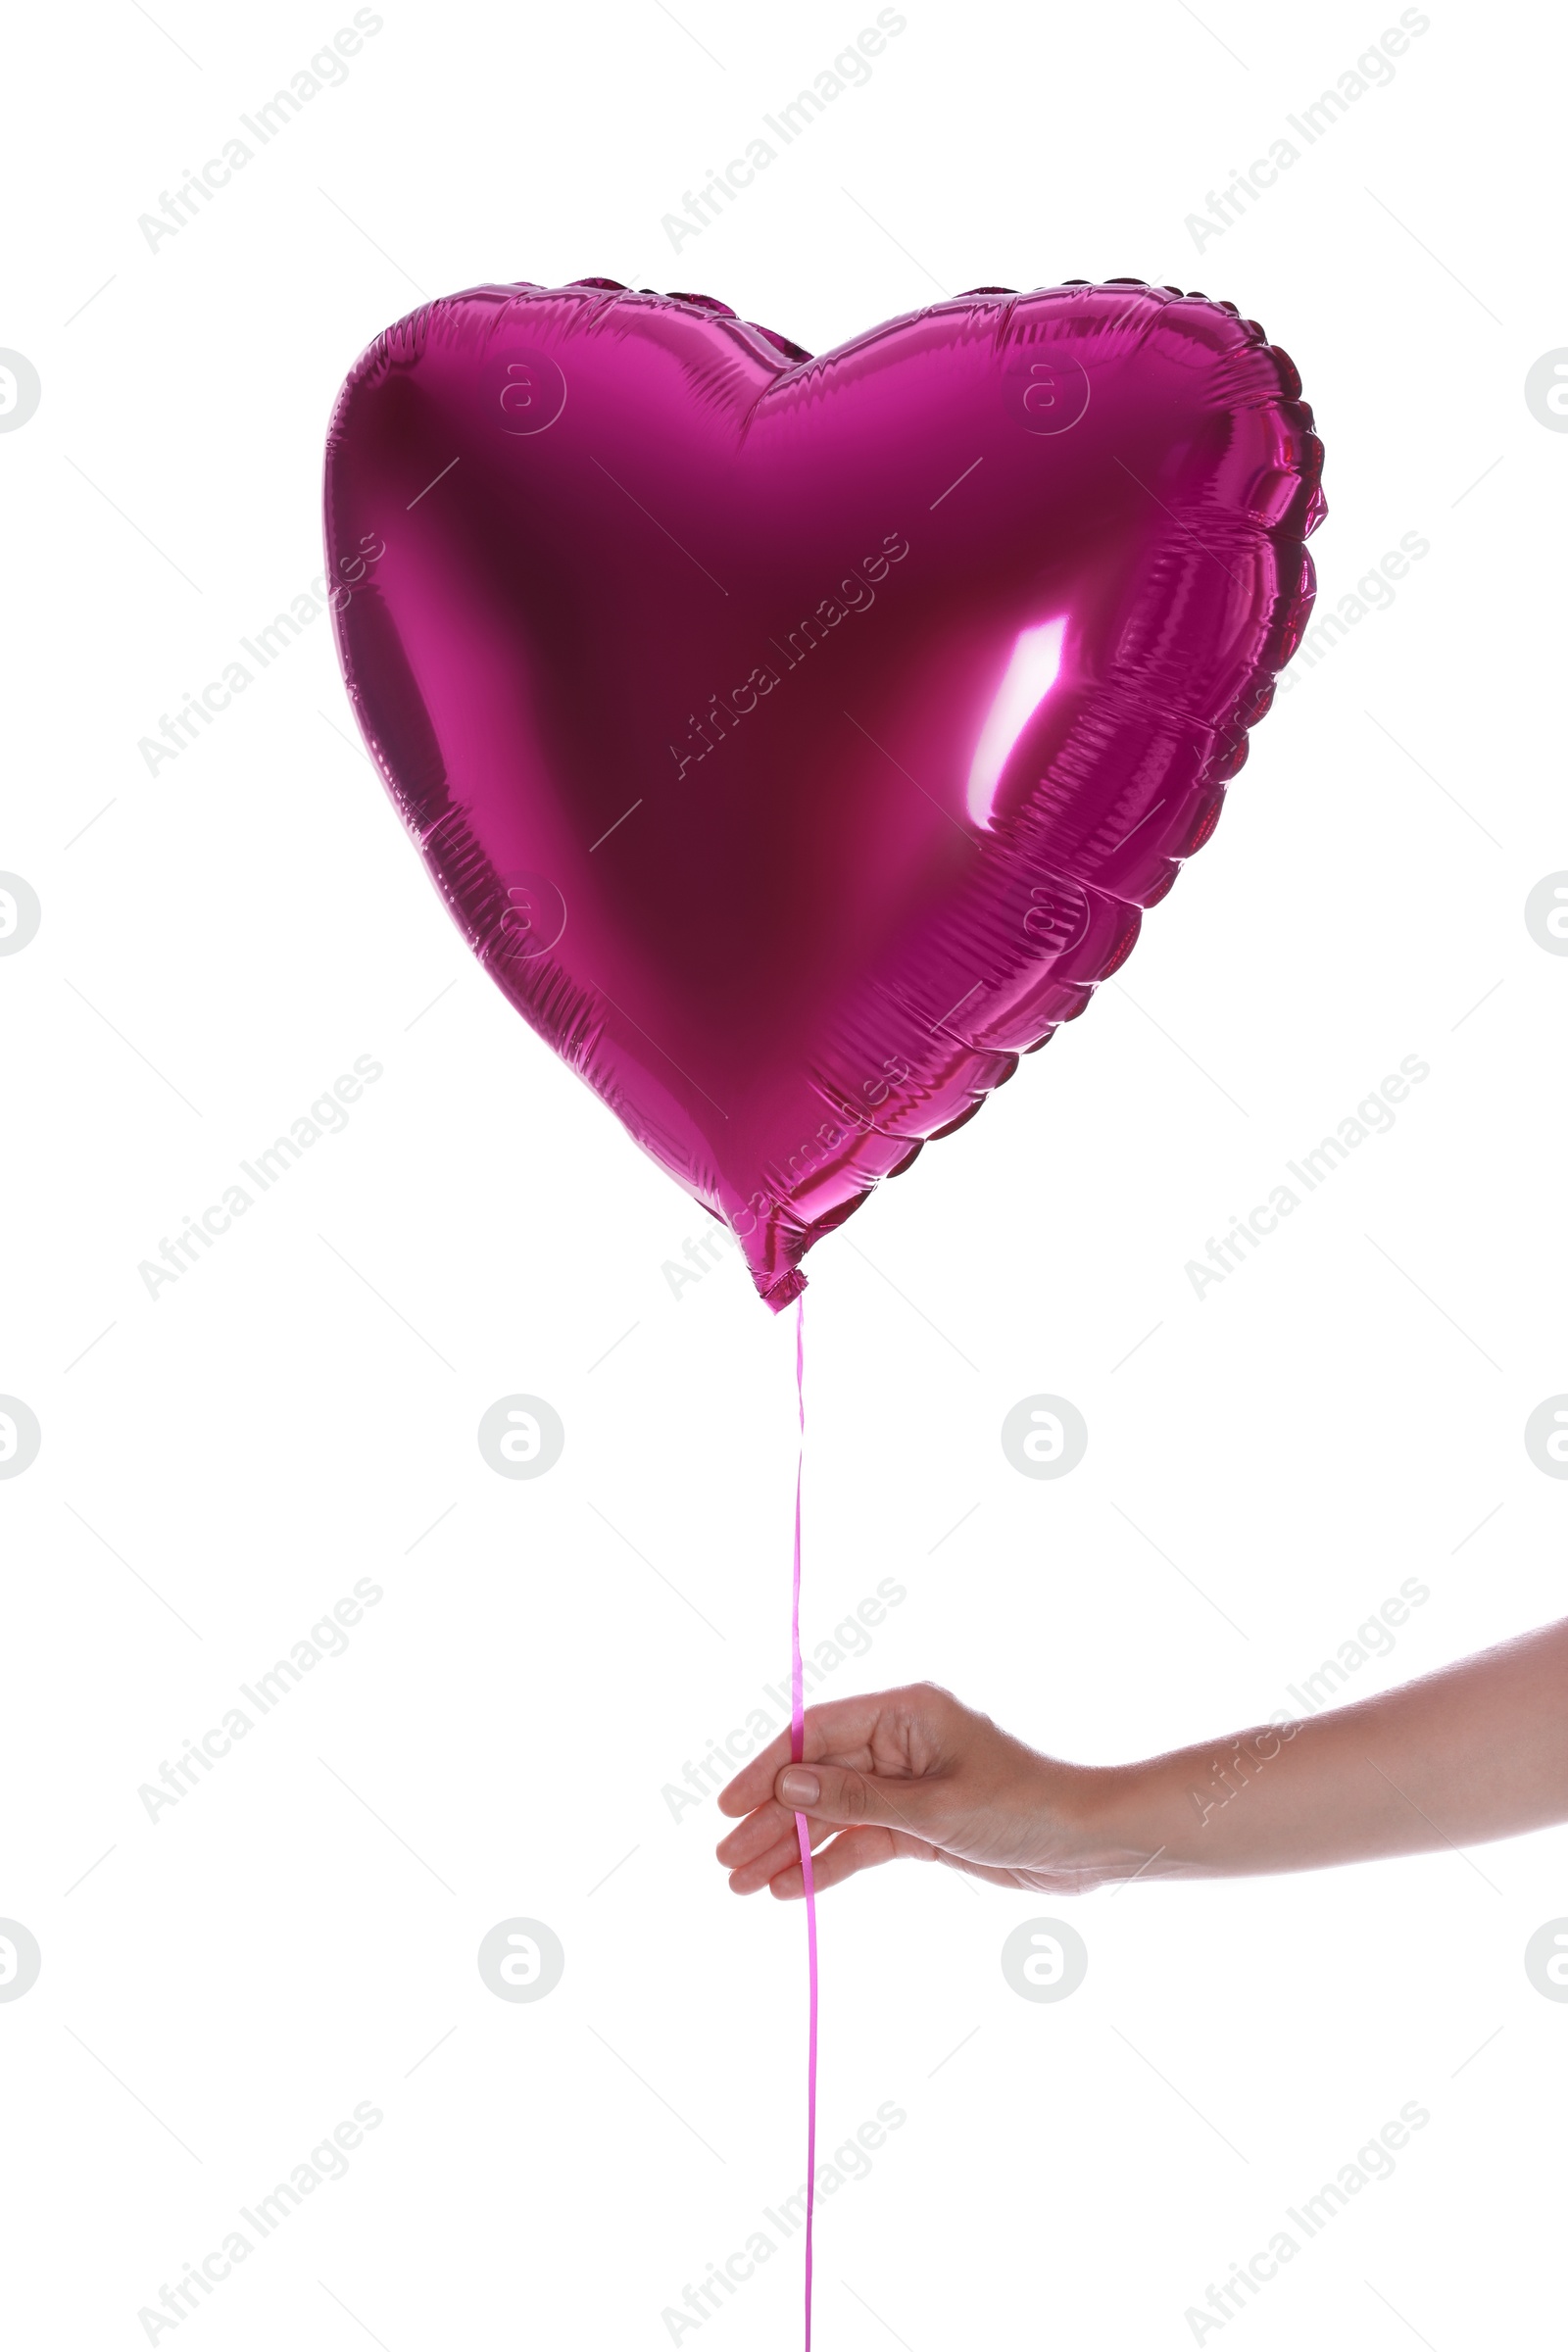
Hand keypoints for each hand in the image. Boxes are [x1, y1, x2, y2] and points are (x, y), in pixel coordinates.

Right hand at [715, 1682, 1136, 1899]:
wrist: (1090, 1844)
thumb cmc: (1025, 1808)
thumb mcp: (936, 1809)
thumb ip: (857, 1798)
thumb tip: (787, 1783)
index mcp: (906, 1712)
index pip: (817, 1733)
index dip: (768, 1767)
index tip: (728, 1806)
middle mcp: (901, 1742)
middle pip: (818, 1776)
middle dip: (770, 1818)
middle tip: (725, 1861)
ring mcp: (909, 1784)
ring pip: (834, 1813)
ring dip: (790, 1847)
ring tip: (743, 1883)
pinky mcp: (921, 1823)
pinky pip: (861, 1839)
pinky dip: (828, 1863)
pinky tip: (791, 1888)